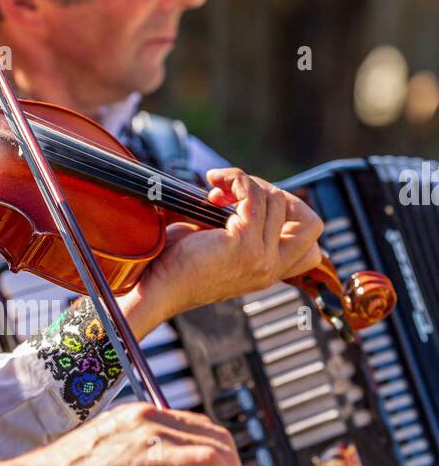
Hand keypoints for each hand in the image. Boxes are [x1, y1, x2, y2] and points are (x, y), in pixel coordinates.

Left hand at [118, 168, 323, 338]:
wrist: (154, 286)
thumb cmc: (176, 265)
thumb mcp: (221, 247)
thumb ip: (243, 229)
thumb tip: (247, 192)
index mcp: (268, 272)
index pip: (311, 247)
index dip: (290, 218)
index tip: (250, 207)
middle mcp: (270, 269)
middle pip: (311, 223)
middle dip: (279, 196)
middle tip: (240, 195)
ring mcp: (261, 259)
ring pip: (277, 199)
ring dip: (246, 184)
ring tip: (216, 191)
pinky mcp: (244, 245)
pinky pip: (254, 195)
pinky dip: (236, 179)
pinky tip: (214, 183)